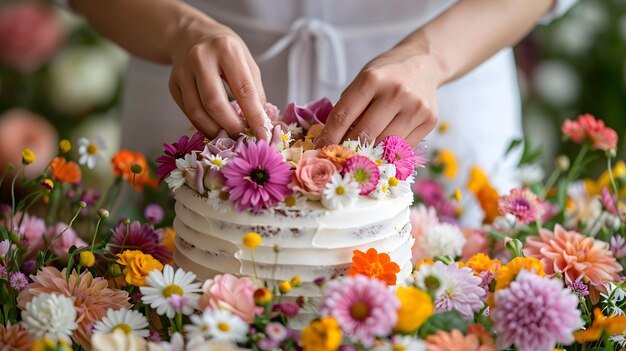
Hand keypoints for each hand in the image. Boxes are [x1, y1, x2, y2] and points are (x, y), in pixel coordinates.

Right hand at [168, 20, 268, 139]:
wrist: (190, 36)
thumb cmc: (224, 51)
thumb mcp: (246, 62)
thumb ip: (255, 91)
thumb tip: (263, 123)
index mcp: (226, 49)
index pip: (243, 90)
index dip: (254, 116)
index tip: (264, 135)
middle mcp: (200, 58)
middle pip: (215, 103)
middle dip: (231, 127)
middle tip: (244, 137)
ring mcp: (182, 72)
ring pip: (197, 112)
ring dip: (215, 131)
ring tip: (230, 136)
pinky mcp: (173, 85)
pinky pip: (188, 113)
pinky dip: (203, 126)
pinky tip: (215, 128)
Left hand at [315, 44, 439, 147]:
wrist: (424, 62)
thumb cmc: (387, 74)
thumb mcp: (363, 79)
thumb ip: (349, 106)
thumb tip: (331, 140)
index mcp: (372, 79)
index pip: (343, 116)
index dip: (329, 137)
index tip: (321, 149)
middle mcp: (396, 92)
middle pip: (364, 134)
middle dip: (348, 149)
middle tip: (340, 157)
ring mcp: (415, 107)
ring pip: (384, 145)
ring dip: (370, 154)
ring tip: (361, 155)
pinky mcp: (430, 120)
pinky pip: (404, 147)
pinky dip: (390, 152)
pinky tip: (383, 150)